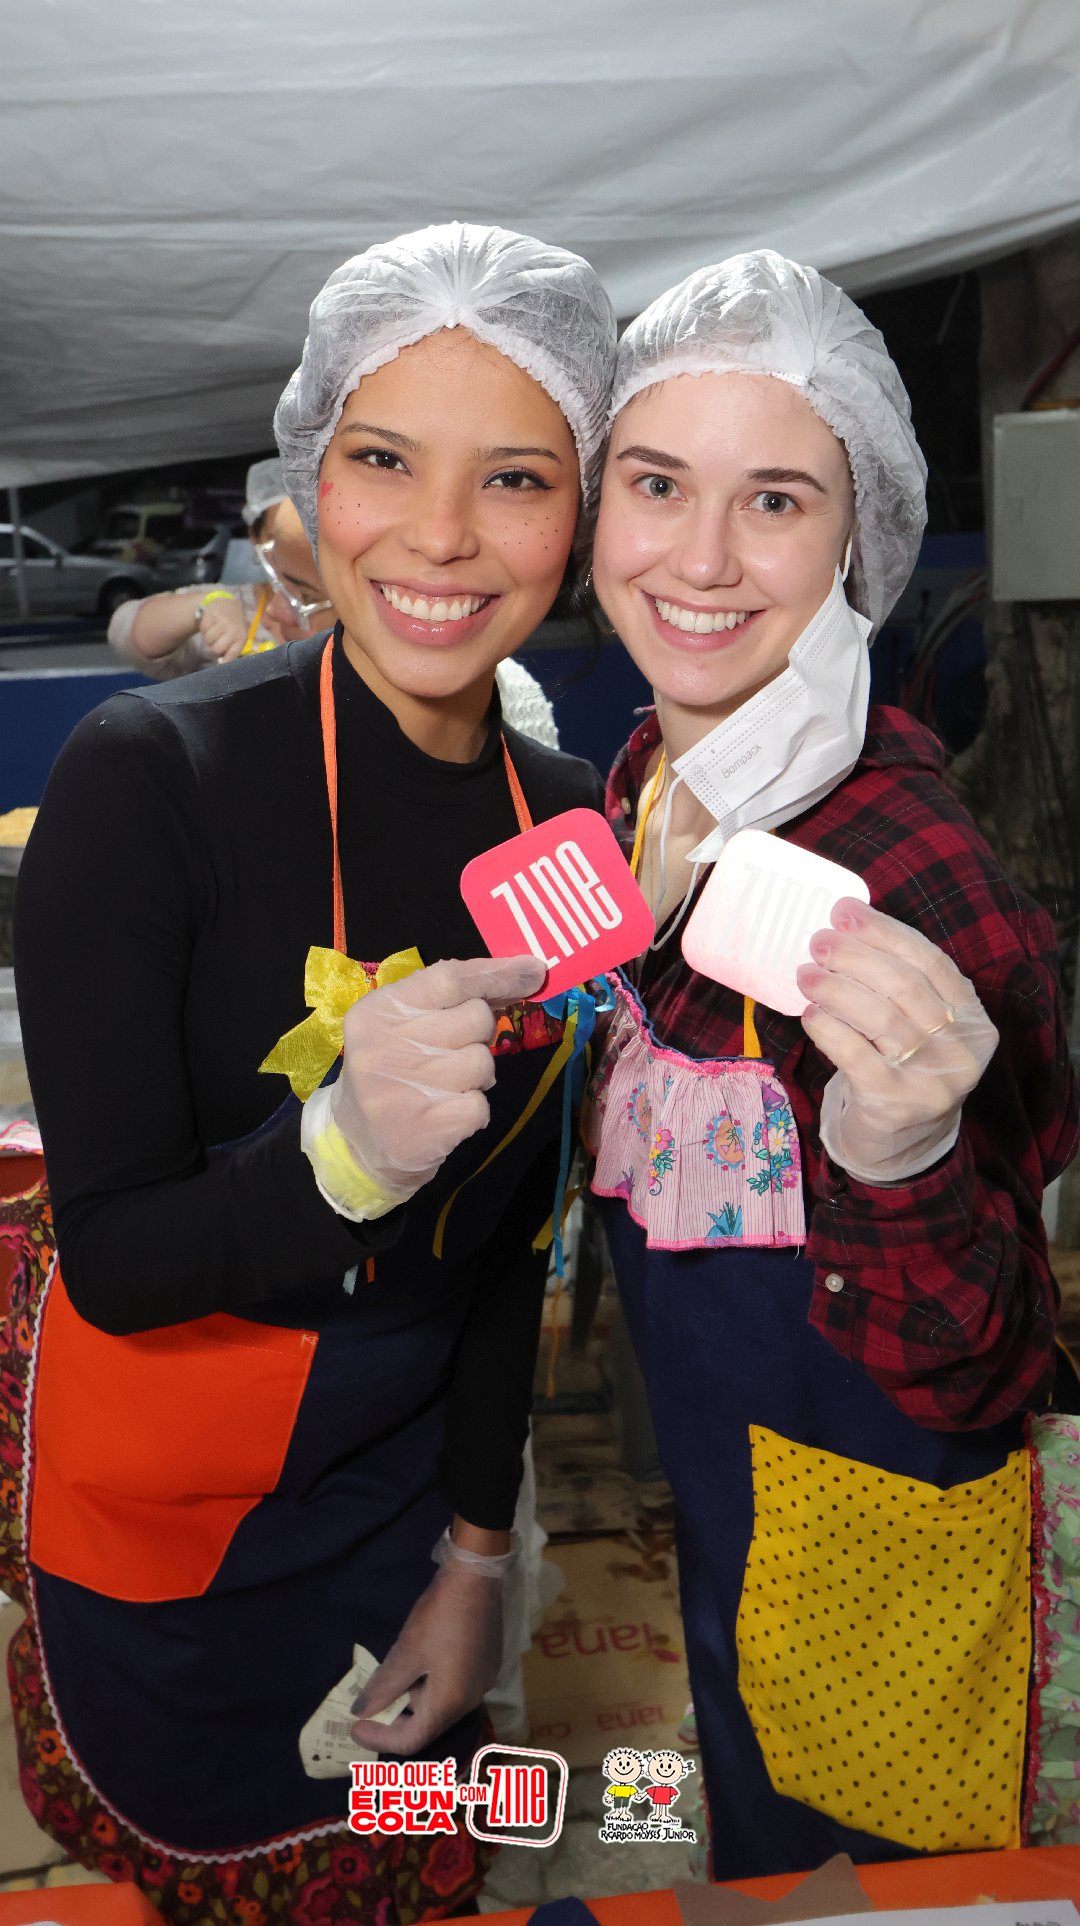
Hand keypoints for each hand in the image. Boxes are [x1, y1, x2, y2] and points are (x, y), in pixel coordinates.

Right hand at [199, 597, 247, 661]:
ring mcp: (222, 621)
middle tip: (215, 643)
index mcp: (242, 638)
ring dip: (209, 638)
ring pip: (208, 640)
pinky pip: (203, 630)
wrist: (225, 603)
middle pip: (216, 650)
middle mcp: (233, 630)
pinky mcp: (212, 615)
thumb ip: (231, 650)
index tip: (220, 663)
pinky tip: (210, 624)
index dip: (224, 661)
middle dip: (213, 649)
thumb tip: (221, 663)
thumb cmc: (232, 625)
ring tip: (214, 632)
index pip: (231, 656)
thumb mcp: (237, 636)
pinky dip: (204, 629)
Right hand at [331, 955, 544, 1195]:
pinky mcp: (427, 1127)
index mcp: (379, 1011)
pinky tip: (445, 1113)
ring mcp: (406, 1088)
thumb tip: (520, 974)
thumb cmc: (390, 1073)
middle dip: (479, 1034)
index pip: (450, 979)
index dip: (497, 974)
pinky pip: (481, 1105)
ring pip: (482, 1061)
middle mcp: (386, 1045)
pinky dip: (473, 1110)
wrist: (359, 1146)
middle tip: (453, 1052)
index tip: (532, 972)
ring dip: (477, 1076)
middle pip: (475, 1017)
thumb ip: (449, 999)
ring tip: (446, 1087)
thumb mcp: (401, 1026)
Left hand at [350, 1532, 515, 1756]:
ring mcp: (483, 1682)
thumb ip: (383, 1688)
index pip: (412, 1740)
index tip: (356, 1726)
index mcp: (450, 1704)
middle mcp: (471, 1701)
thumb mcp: (405, 1652)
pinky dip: (433, 1685)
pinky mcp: (487, 1664)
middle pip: (429, 1724)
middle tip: (372, 1705)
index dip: (380, 1738)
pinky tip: (420, 1662)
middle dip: (397, 1719)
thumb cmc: (439, 1616)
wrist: (477, 1576)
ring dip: (415, 1699)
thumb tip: (360, 1712)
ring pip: (443, 1704)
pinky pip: (456, 1687)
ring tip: (393, 1678)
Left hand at [796, 896, 997, 1183]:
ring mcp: (933, 1079)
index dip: (885, 932)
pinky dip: (830, 1029)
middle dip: (855, 956)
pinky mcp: (896, 1103)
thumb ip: (897, 984)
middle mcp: (962, 1048)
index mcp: (972, 1018)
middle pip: (904, 986)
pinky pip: (857, 1056)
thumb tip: (844, 927)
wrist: (900, 1142)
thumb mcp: (916, 1025)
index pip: (930, 961)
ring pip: (881, 1017)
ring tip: (807, 975)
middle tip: (818, 942)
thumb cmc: (900, 1067)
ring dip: (836, 988)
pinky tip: (810, 1014)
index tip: (844, 912)